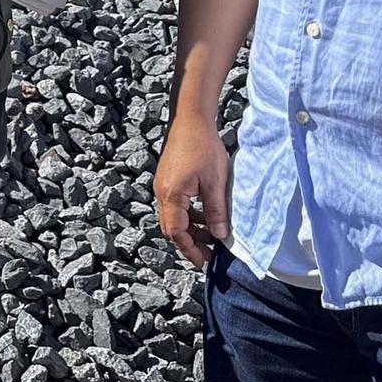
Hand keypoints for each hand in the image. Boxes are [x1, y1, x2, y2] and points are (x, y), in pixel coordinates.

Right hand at [153, 117, 232, 267]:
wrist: (190, 119)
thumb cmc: (203, 146)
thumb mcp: (215, 182)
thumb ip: (216, 211)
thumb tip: (219, 236)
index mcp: (171, 196)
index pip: (176, 233)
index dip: (190, 250)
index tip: (205, 262)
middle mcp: (162, 193)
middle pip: (171, 228)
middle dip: (189, 243)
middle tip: (209, 253)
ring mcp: (162, 186)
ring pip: (173, 217)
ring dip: (190, 229)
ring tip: (211, 234)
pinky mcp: (167, 180)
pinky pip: (175, 206)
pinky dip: (188, 215)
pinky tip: (205, 214)